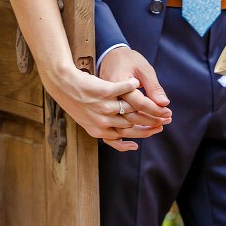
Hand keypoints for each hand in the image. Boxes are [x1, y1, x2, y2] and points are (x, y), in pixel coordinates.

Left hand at [42, 65, 165, 151]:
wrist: (61, 84)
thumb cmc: (75, 102)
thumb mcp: (87, 122)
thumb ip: (105, 131)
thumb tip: (127, 143)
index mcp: (98, 131)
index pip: (126, 136)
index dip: (143, 133)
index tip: (155, 131)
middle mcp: (102, 121)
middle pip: (132, 124)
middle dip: (150, 122)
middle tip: (163, 117)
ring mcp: (103, 106)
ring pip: (131, 108)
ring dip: (146, 105)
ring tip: (155, 102)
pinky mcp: (104, 91)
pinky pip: (123, 89)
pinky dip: (131, 85)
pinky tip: (137, 82)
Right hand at [98, 46, 172, 149]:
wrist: (101, 59)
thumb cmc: (125, 60)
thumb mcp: (142, 67)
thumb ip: (152, 86)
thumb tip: (164, 103)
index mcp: (115, 84)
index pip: (140, 103)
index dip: (156, 109)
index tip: (168, 112)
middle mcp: (106, 100)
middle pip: (132, 117)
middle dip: (152, 120)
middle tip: (166, 120)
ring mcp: (100, 111)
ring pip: (123, 128)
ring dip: (142, 131)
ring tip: (157, 128)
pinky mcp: (98, 117)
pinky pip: (109, 135)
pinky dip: (121, 142)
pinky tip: (134, 145)